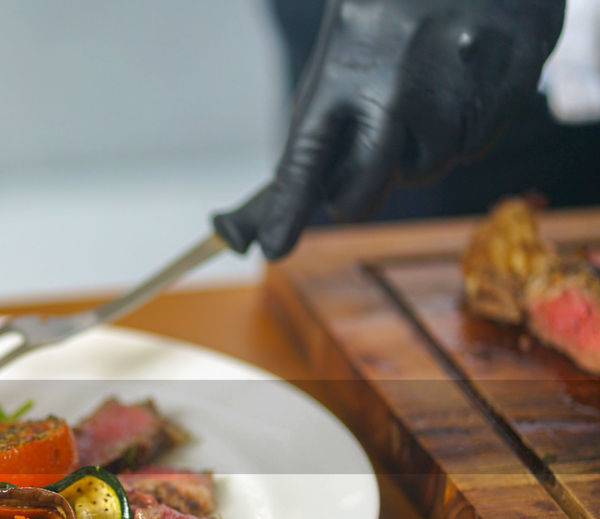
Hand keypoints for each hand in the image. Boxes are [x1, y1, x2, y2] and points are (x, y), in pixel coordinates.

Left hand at [214, 0, 564, 259]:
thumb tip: (257, 221)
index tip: (273, 247)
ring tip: (424, 87)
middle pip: (369, 188)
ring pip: (430, 166)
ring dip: (420, 147)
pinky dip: (464, 126)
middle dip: (359, 194)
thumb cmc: (391, 5)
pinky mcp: (508, 84)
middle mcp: (398, 85)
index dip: (288, 209)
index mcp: (344, 71)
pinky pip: (476, 143)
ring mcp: (457, 87)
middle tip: (360, 176)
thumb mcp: (343, 46)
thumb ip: (316, 127)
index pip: (305, 159)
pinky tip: (462, 79)